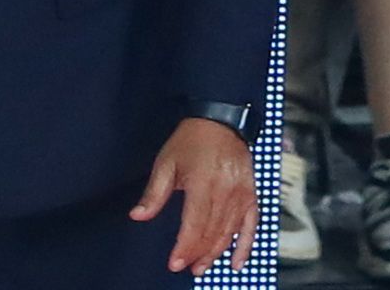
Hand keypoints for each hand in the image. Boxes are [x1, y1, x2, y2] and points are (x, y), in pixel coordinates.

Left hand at [130, 117, 257, 275]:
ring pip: (229, 233)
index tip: (175, 263)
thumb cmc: (191, 140)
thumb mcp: (166, 162)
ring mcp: (242, 195)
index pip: (194, 225)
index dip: (184, 247)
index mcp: (203, 183)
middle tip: (186, 268)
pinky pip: (251, 226)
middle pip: (212, 233)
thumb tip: (138, 215)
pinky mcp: (252, 196)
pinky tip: (236, 263)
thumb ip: (154, 193)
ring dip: (216, 254)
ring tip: (202, 267)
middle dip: (198, 254)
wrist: (221, 121)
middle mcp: (226, 191)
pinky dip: (244, 247)